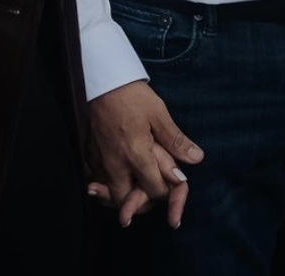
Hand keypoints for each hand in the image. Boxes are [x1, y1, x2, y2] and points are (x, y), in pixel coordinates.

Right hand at [87, 80, 200, 229]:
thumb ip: (175, 140)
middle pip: (127, 202)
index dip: (167, 191)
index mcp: (136, 155)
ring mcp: (98, 162)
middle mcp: (115, 164)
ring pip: (109, 196)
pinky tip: (112, 180)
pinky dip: (104, 187)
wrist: (101, 80)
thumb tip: (197, 158)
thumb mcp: (158, 114)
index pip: (155, 190)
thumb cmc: (131, 96)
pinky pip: (94, 182)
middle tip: (151, 195)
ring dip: (122, 197)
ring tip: (134, 191)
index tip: (172, 183)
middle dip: (142, 204)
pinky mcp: (87, 156)